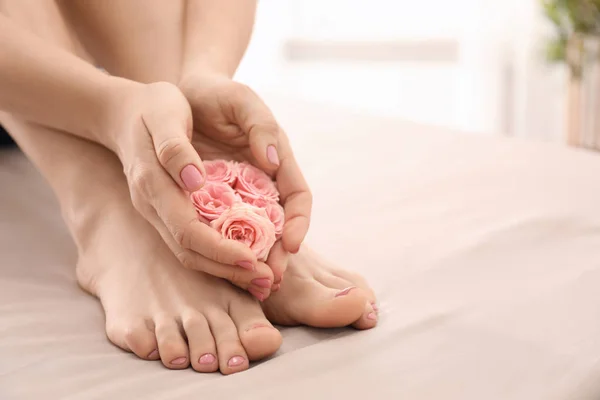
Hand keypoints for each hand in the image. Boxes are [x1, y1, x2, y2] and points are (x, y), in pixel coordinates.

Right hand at [104, 80, 274, 297]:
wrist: (124, 110)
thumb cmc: (152, 105)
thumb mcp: (164, 113)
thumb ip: (176, 148)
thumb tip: (195, 181)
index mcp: (154, 184)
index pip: (189, 232)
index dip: (221, 251)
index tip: (253, 261)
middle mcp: (154, 205)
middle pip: (190, 253)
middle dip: (229, 270)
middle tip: (266, 282)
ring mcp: (158, 211)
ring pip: (190, 254)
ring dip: (225, 270)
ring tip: (260, 279)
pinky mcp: (166, 211)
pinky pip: (191, 242)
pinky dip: (217, 256)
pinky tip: (242, 259)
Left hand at [179, 73, 311, 282]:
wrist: (186, 95)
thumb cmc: (219, 94)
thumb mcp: (242, 100)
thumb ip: (261, 126)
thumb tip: (275, 161)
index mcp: (278, 160)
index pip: (298, 197)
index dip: (299, 222)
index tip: (291, 244)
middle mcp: (264, 182)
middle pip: (279, 225)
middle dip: (278, 253)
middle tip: (269, 277)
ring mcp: (240, 194)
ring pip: (252, 233)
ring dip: (253, 258)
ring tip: (249, 282)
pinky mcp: (215, 201)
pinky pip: (222, 228)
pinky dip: (224, 247)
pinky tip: (219, 265)